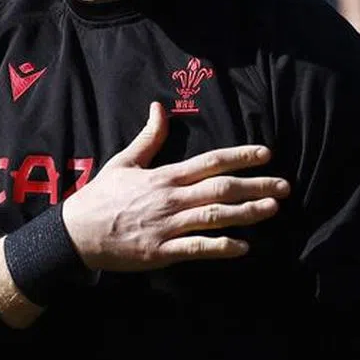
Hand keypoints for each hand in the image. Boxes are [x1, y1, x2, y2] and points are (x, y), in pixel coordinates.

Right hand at [62, 102, 290, 271]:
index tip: (266, 153)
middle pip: (221, 189)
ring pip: (214, 217)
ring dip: (246, 213)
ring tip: (273, 209)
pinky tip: (243, 247)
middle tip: (284, 186)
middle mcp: (171, 199)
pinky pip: (196, 249)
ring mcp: (167, 226)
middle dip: (256, 186)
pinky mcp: (161, 251)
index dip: (240, 156)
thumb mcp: (124, 161)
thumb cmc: (101, 196)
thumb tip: (159, 107)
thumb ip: (149, 137)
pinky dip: (221, 247)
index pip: (210, 161)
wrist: (75, 232)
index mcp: (165, 176)